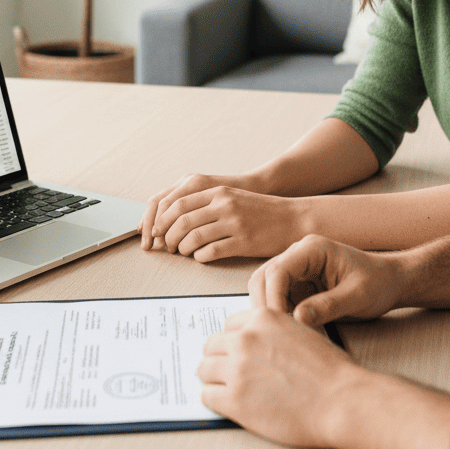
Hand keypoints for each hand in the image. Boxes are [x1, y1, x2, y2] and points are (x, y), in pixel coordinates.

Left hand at [138, 172, 262, 251]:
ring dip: (182, 248)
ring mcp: (234, 223)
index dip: (162, 219)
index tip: (156, 231)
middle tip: (166, 245)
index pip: (178, 203)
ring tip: (182, 252)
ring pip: (194, 236)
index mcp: (219, 192)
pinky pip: (211, 252)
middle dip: (168, 235)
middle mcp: (224, 204)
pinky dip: (199, 257)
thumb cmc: (260, 211)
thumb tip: (175, 219)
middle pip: (182, 220)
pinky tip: (200, 257)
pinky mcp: (243, 242)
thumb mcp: (232, 198)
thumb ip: (207, 204)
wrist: (293, 218)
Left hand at [198, 306, 449, 448]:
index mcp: (262, 318)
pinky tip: (229, 404)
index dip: (234, 341)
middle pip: (212, 345)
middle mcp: (245, 338)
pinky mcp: (234, 399)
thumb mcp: (299, 332)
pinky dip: (215, 400)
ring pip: (204, 368)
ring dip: (214, 378)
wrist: (342, 400)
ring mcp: (238, 368)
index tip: (238, 354)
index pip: (229, 325)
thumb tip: (255, 342)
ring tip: (227, 388)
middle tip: (230, 373)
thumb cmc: (329, 371)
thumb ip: (272, 332)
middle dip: (220, 358)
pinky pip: (207, 395)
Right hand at [250, 234, 403, 325]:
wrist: (390, 282)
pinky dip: (280, 314)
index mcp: (312, 249)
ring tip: (285, 334)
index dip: (273, 298)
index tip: (278, 324)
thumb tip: (298, 318)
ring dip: (271, 310)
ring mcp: (297, 269)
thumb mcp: (357, 297)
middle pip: (264, 277)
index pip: (278, 271)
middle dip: (266, 305)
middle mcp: (299, 255)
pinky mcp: (299, 284)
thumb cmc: (378, 283)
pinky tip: (292, 331)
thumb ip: (328, 306)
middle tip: (276, 333)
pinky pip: (279, 298)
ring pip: (267, 287)